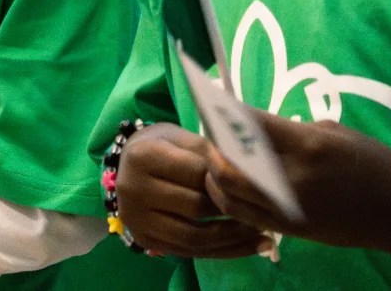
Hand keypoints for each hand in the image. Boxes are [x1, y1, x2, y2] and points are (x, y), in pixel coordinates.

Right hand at [116, 123, 270, 259]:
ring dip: (233, 238)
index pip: (196, 173)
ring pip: (194, 237)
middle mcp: (132, 189)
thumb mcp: (183, 138)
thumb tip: (249, 169)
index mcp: (142, 156)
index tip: (252, 183)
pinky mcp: (144, 240)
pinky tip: (251, 246)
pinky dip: (225, 252)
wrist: (129, 164)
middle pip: (195, 208)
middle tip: (261, 209)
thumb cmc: (163, 146)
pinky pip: (191, 253)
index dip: (226, 180)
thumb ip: (210, 151)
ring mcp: (135, 219)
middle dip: (231, 210)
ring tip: (261, 232)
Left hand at [205, 110, 390, 263]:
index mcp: (307, 146)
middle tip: (212, 131)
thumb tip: (254, 128)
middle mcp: (292, 179)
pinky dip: (227, 198)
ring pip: (227, 192)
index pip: (247, 125)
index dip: (223, 112)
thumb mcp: (335, 132)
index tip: (211, 100)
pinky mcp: (289, 230)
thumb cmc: (374, 163)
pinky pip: (243, 215)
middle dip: (212, 144)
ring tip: (216, 158)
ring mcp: (288, 208)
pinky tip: (229, 185)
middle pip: (227, 162)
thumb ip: (290, 130)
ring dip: (213, 173)